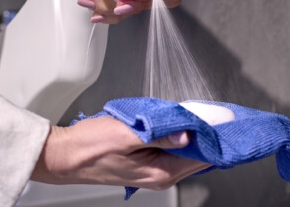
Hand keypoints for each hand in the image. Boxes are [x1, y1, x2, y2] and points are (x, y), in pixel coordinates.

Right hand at [31, 116, 209, 189]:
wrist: (64, 156)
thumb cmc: (88, 147)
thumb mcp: (125, 135)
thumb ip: (159, 134)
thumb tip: (187, 133)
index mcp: (160, 172)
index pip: (202, 156)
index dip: (215, 137)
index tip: (224, 119)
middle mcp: (161, 176)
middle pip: (199, 156)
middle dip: (208, 135)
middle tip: (215, 112)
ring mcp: (155, 171)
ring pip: (187, 152)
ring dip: (193, 134)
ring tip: (197, 115)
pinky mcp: (148, 163)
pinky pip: (173, 150)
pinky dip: (179, 137)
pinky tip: (176, 123)